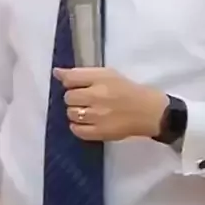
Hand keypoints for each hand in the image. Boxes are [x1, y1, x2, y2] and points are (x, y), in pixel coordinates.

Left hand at [53, 66, 168, 141]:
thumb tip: (56, 72)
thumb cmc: (127, 90)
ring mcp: (98, 116)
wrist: (148, 111)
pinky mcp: (100, 132)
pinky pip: (77, 130)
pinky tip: (86, 122)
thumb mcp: (108, 74)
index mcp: (101, 78)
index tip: (75, 85)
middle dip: (74, 97)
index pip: (71, 78)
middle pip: (69, 97)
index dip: (68, 82)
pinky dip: (78, 126)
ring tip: (87, 111)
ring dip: (76, 112)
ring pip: (71, 113)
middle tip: (85, 99)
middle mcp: (97, 96)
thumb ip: (81, 73)